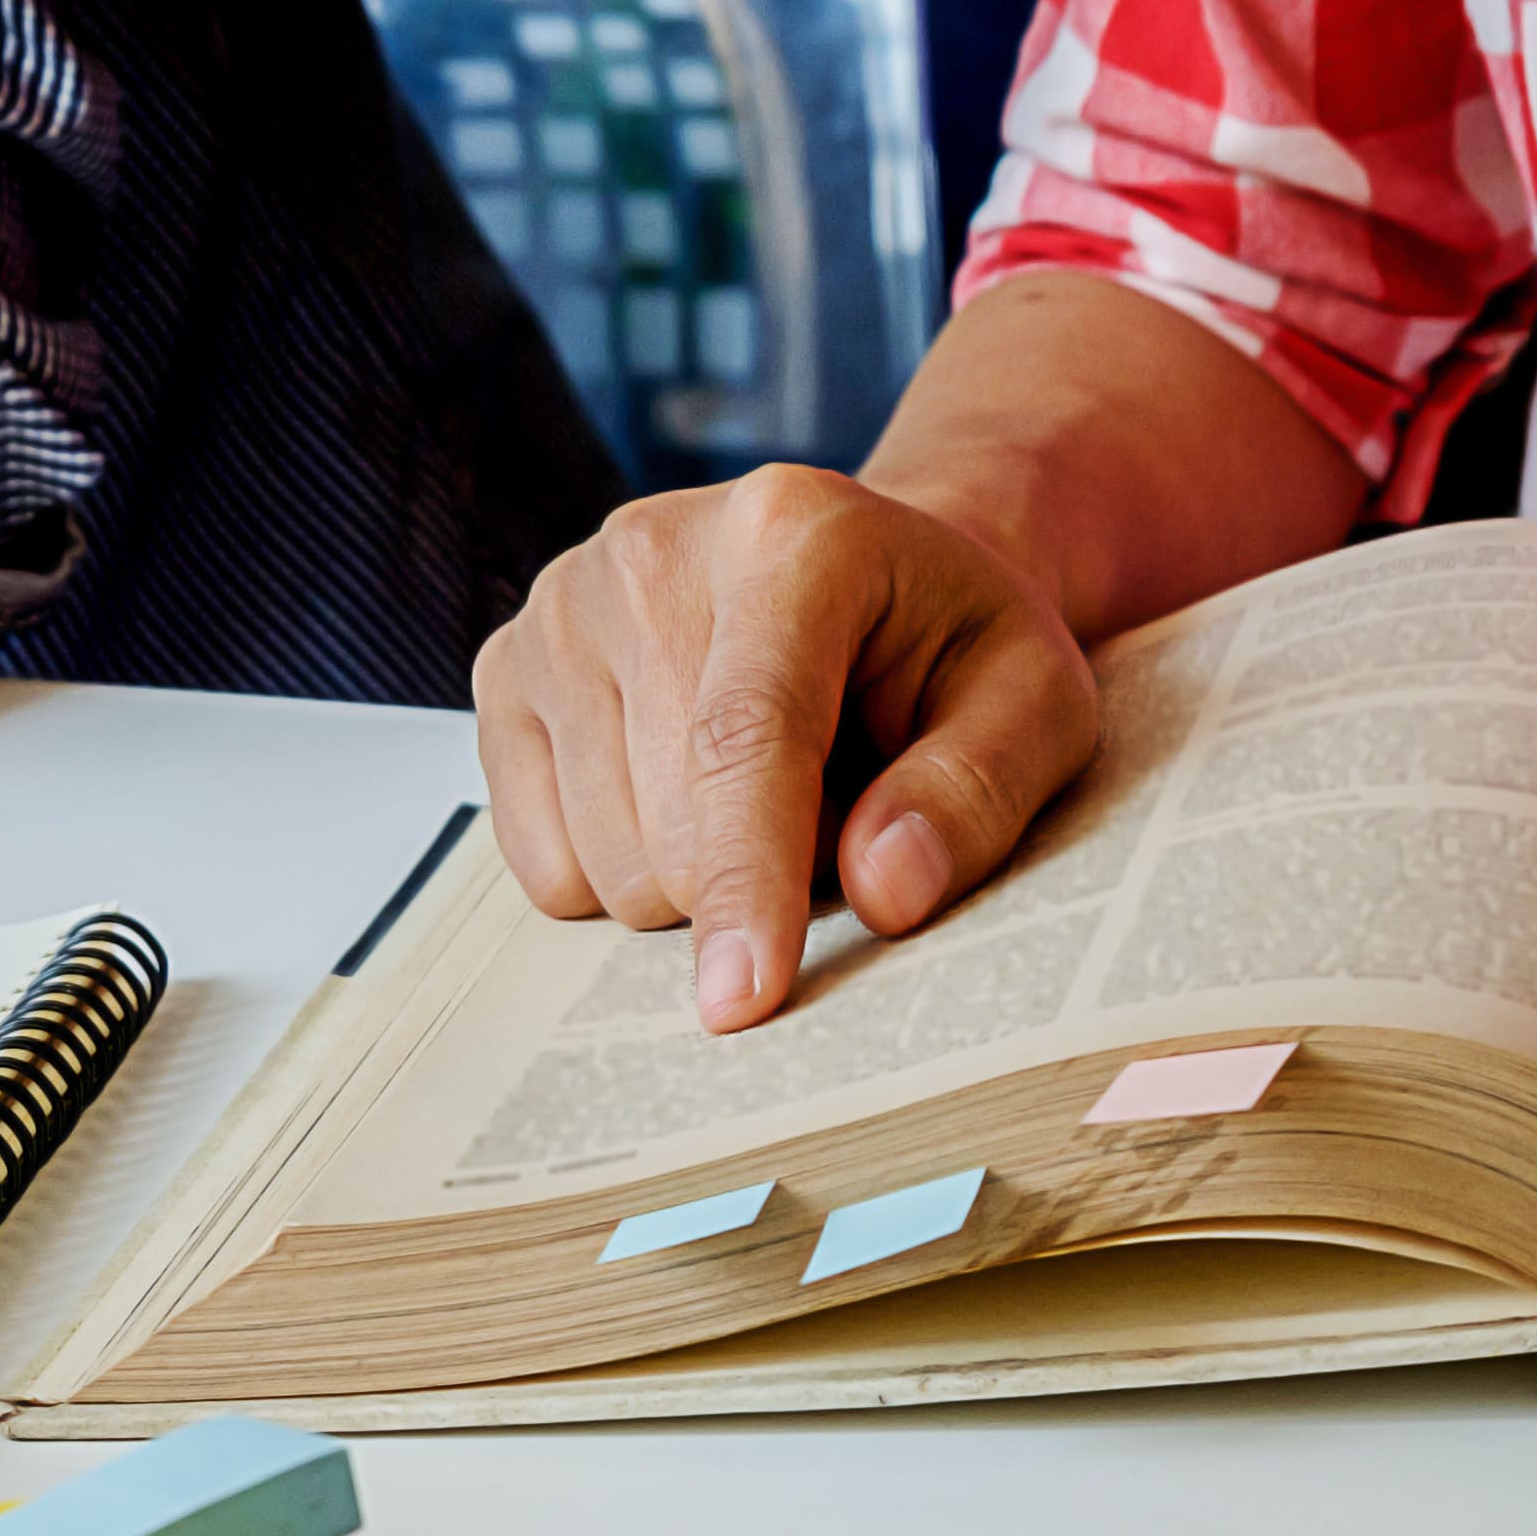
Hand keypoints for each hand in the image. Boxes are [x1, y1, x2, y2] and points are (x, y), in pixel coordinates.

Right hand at [471, 463, 1101, 1033]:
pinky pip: (546, 869)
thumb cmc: (947, 653)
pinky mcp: (502, 673)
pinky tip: (677, 796)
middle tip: (835, 808)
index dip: (749, 881)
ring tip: (763, 794)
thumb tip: (883, 890)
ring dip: (698, 880)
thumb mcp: (1034, 708)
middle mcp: (650, 553)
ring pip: (607, 866)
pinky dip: (621, 873)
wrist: (867, 583)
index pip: (746, 737)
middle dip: (766, 878)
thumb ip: (975, 792)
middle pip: (673, 828)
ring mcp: (560, 609)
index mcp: (793, 535)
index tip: (744, 1001)